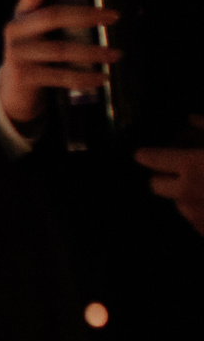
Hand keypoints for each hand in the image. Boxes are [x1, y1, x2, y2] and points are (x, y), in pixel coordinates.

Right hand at [0, 0, 119, 130]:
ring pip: (61, 49)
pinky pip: (60, 75)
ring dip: (94, 52)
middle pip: (53, 15)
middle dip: (87, 15)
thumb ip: (66, 21)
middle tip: (115, 17)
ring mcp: (17, 53)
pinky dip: (85, 77)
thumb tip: (114, 14)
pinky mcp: (23, 76)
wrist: (15, 91)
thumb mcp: (46, 34)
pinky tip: (102, 78)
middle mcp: (16, 29)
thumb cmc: (40, 56)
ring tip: (116, 55)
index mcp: (23, 12)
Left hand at [134, 122, 203, 237]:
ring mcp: (196, 216)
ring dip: (184, 195)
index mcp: (191, 165)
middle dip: (163, 176)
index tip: (143, 154)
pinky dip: (202, 212)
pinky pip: (195, 220)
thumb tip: (190, 120)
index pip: (151, 158)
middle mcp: (186, 192)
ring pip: (177, 203)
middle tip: (180, 170)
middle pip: (155, 185)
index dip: (146, 155)